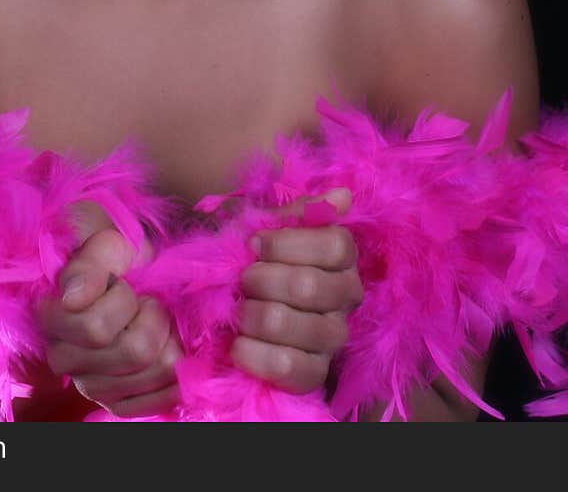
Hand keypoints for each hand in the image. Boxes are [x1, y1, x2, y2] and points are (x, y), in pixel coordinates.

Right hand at [35, 201, 182, 417]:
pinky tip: (165, 347)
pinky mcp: (116, 403)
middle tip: (144, 299)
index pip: (96, 329)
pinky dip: (175, 371)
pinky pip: (162, 398)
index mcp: (50, 318)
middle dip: (153, 316)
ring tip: (153, 320)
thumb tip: (72, 299)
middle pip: (135, 352)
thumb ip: (87, 266)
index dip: (122, 299)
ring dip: (167, 337)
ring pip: (155, 371)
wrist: (127, 268)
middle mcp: (62, 359)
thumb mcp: (103, 242)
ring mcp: (90, 386)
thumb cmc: (114, 252)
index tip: (120, 281)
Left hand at [231, 188, 362, 393]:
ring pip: (300, 327)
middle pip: (311, 286)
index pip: (336, 246)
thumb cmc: (248, 258)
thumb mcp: (264, 226)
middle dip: (262, 280)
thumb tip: (343, 195)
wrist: (221, 303)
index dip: (288, 243)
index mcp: (340, 258)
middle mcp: (346, 298)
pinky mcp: (315, 374)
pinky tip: (237, 344)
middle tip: (243, 280)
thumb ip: (298, 212)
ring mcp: (334, 339)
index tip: (255, 243)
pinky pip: (292, 367)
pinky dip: (256, 355)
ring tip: (238, 310)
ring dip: (255, 315)